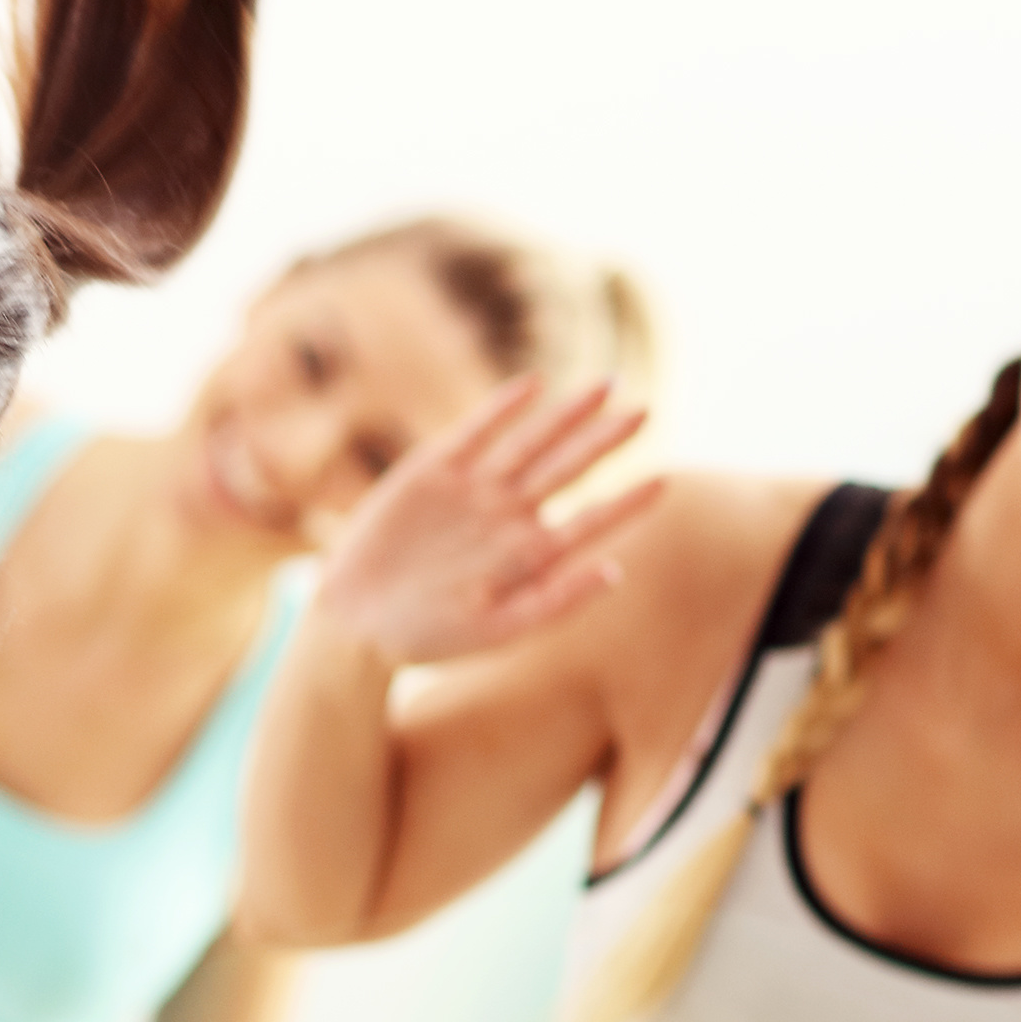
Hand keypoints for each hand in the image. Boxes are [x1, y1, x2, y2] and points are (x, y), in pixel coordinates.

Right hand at [314, 375, 658, 668]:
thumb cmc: (427, 637)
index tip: (665, 480)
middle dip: (606, 439)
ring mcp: (472, 490)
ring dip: (567, 414)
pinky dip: (502, 409)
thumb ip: (556, 602)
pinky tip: (533, 386)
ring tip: (607, 384)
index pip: (591, 520)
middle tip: (646, 410)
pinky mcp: (432, 471)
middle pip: (567, 468)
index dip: (627, 501)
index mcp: (530, 555)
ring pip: (530, 442)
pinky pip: (476, 432)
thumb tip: (618, 572)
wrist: (355, 620)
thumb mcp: (497, 629)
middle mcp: (508, 516)